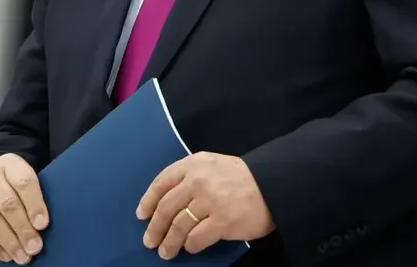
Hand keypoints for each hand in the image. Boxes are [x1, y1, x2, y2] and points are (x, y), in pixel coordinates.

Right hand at [0, 153, 49, 263]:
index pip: (23, 182)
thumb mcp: (26, 180)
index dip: (34, 205)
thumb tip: (41, 226)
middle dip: (22, 229)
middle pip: (7, 204)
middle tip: (34, 248)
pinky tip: (4, 254)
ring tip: (22, 256)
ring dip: (8, 241)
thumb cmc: (14, 184)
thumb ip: (35, 197)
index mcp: (10, 164)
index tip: (42, 225)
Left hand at [138, 152, 274, 259]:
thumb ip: (191, 176)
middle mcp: (199, 180)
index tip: (142, 215)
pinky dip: (189, 245)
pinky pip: (196, 238)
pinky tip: (190, 248)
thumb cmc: (243, 177)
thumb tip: (167, 201)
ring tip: (165, 252)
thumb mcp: (214, 165)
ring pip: (178, 226)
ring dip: (168, 242)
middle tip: (150, 240)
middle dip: (155, 227)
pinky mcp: (222, 222)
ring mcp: (210, 201)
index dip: (148, 200)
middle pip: (166, 207)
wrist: (274, 185)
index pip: (162, 182)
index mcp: (195, 163)